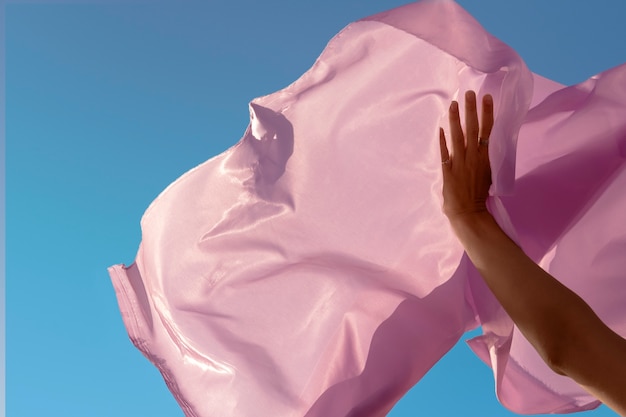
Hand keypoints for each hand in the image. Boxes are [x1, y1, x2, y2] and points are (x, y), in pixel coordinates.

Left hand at [439, 90, 493, 223]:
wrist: (469, 213)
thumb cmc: (479, 197)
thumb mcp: (488, 175)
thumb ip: (484, 159)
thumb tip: (483, 145)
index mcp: (486, 158)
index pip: (488, 131)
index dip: (488, 113)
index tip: (487, 98)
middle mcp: (474, 157)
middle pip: (473, 129)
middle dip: (471, 110)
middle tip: (470, 92)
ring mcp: (460, 163)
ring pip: (458, 137)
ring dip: (456, 119)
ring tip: (454, 104)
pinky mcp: (448, 171)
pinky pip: (445, 153)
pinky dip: (442, 140)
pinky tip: (440, 128)